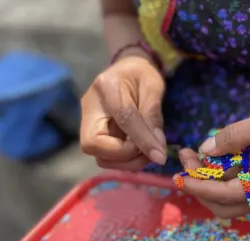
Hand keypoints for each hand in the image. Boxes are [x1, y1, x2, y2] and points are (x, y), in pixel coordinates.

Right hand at [80, 56, 166, 170]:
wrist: (126, 69)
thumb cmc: (141, 74)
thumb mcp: (153, 87)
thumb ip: (153, 117)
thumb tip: (158, 152)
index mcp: (106, 86)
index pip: (123, 118)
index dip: (142, 140)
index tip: (160, 156)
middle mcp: (89, 107)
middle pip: (93, 144)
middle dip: (125, 156)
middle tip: (151, 153)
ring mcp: (88, 123)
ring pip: (99, 156)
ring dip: (126, 162)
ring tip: (148, 153)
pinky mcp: (95, 135)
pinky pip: (107, 157)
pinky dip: (125, 161)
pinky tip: (140, 151)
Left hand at [174, 96, 249, 217]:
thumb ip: (233, 137)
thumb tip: (205, 149)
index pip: (225, 193)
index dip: (198, 185)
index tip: (177, 174)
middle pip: (226, 205)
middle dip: (201, 187)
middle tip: (187, 161)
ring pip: (233, 197)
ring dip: (211, 180)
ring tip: (194, 154)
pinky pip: (243, 186)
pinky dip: (226, 175)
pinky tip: (215, 156)